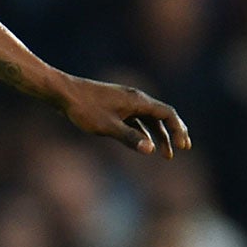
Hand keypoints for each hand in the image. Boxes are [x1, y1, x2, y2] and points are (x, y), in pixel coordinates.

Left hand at [57, 76, 191, 156]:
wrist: (62, 93)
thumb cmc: (84, 108)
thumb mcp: (107, 126)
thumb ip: (129, 138)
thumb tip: (150, 149)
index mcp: (138, 100)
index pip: (168, 114)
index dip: (178, 130)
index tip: (183, 146)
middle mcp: (135, 98)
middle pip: (161, 116)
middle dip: (172, 133)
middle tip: (181, 150)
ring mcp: (124, 101)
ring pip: (148, 119)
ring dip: (157, 135)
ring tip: (163, 154)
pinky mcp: (114, 105)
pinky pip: (135, 119)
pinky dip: (142, 131)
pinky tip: (143, 144)